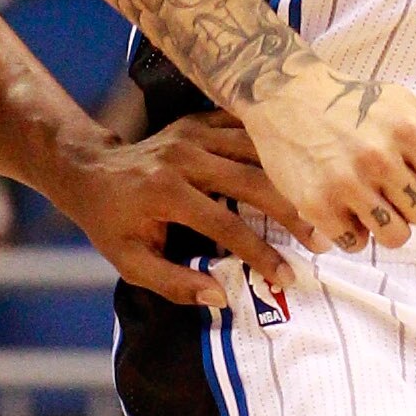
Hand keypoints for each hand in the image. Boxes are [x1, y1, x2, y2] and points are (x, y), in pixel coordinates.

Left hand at [55, 111, 304, 308]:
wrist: (91, 171)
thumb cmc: (112, 223)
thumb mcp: (130, 263)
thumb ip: (173, 283)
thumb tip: (221, 295)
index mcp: (165, 192)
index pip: (225, 224)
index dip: (260, 253)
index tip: (287, 277)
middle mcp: (183, 157)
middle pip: (253, 180)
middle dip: (292, 212)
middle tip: (323, 240)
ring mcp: (194, 133)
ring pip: (258, 150)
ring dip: (293, 178)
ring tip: (323, 205)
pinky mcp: (201, 121)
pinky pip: (248, 128)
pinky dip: (276, 146)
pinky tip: (303, 165)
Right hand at [241, 58, 415, 256]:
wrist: (287, 96)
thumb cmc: (359, 104)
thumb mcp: (413, 111)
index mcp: (410, 131)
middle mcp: (379, 157)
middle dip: (414, 205)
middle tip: (390, 182)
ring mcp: (345, 183)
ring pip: (394, 237)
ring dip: (388, 225)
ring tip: (371, 199)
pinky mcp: (315, 205)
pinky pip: (355, 244)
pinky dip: (353, 232)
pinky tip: (344, 205)